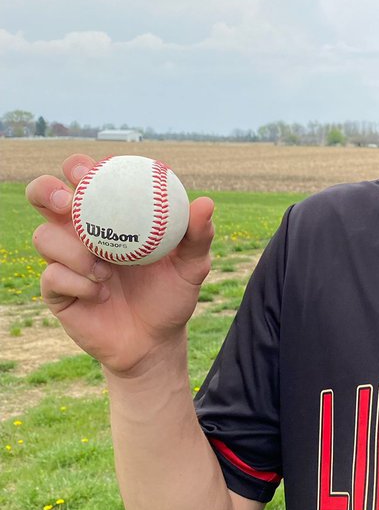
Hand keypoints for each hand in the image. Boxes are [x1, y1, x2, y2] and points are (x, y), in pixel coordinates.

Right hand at [28, 154, 214, 374]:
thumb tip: (205, 203)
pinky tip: (100, 292)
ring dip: (71, 249)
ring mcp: (64, 261)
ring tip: (104, 269)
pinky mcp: (56, 291)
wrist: (155, 343)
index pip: (84, 178)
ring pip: (43, 236)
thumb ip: (198, 236)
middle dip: (47, 191)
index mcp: (109, 215)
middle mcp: (80, 232)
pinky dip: (77, 282)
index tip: (90, 171)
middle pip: (43, 196)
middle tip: (68, 202)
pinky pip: (52, 276)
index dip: (79, 167)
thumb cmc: (171, 296)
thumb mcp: (192, 266)